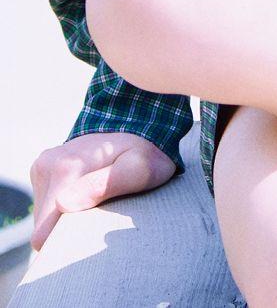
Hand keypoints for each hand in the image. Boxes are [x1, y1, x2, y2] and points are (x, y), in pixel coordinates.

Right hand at [28, 132, 177, 251]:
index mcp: (66, 169)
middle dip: (67, 231)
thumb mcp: (139, 169)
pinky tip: (87, 194)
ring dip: (66, 217)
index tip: (93, 237)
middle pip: (42, 228)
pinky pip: (47, 202)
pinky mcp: (44, 166)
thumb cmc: (147, 151)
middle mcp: (48, 164)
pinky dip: (63, 207)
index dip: (67, 244)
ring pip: (43, 216)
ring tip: (97, 201)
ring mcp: (44, 164)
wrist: (142, 120)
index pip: (43, 235)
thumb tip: (63, 204)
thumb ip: (104, 186)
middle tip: (102, 216)